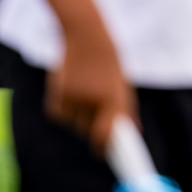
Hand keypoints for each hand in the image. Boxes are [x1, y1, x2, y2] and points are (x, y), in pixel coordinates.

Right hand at [48, 20, 134, 153]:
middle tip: (94, 109)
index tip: (105, 155)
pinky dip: (65, 108)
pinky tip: (71, 88)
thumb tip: (134, 132)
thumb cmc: (110, 63)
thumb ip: (126, 109)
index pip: (106, 135)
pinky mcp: (58, 94)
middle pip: (88, 131)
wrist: (87, 36)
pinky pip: (60, 115)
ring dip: (79, 115)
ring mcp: (74, 97)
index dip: (104, 149)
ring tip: (85, 90)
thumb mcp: (123, 84)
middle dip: (92, 128)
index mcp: (114, 98)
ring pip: (74, 123)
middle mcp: (94, 100)